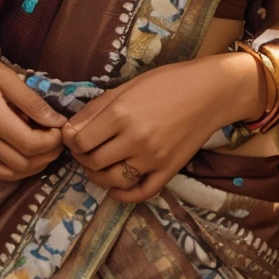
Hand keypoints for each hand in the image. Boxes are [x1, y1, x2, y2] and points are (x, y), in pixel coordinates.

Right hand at [0, 50, 65, 181]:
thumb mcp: (8, 77)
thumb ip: (33, 102)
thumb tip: (58, 122)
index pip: (29, 143)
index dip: (52, 141)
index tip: (60, 128)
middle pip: (23, 162)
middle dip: (48, 154)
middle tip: (57, 139)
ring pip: (11, 172)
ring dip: (34, 166)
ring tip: (45, 149)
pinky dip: (16, 170)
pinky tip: (27, 157)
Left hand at [61, 54, 264, 202]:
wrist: (209, 92)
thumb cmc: (165, 83)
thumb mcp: (124, 88)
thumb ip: (94, 110)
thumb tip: (69, 130)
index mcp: (120, 115)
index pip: (80, 141)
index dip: (71, 141)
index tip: (73, 137)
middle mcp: (135, 140)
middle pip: (93, 162)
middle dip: (81, 158)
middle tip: (84, 150)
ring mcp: (153, 159)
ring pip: (113, 181)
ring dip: (97, 177)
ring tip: (96, 167)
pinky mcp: (169, 171)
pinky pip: (141, 192)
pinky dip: (123, 195)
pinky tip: (115, 189)